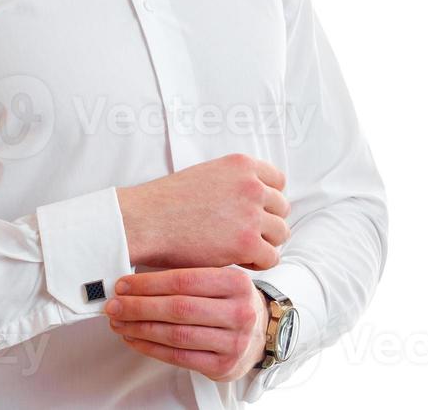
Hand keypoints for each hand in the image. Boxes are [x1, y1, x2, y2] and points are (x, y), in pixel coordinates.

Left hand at [104, 266, 267, 382]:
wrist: (260, 333)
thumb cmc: (231, 301)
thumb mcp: (221, 279)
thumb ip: (188, 276)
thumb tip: (136, 279)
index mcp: (236, 283)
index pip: (184, 281)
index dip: (148, 283)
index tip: (123, 285)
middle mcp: (239, 312)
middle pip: (178, 309)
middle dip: (139, 307)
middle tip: (115, 304)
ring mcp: (234, 342)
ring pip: (176, 335)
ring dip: (140, 328)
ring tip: (119, 322)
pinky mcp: (223, 366)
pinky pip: (179, 357)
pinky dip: (151, 348)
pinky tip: (135, 338)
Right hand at [116, 153, 289, 269]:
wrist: (146, 221)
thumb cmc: (168, 202)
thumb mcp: (207, 174)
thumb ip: (234, 183)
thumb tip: (257, 202)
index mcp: (242, 165)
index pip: (278, 182)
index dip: (267, 201)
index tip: (254, 213)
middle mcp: (252, 186)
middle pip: (282, 208)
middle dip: (266, 223)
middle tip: (243, 234)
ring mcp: (251, 214)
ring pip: (280, 233)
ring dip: (264, 243)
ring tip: (239, 249)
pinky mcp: (246, 243)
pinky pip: (271, 257)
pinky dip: (257, 262)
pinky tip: (236, 260)